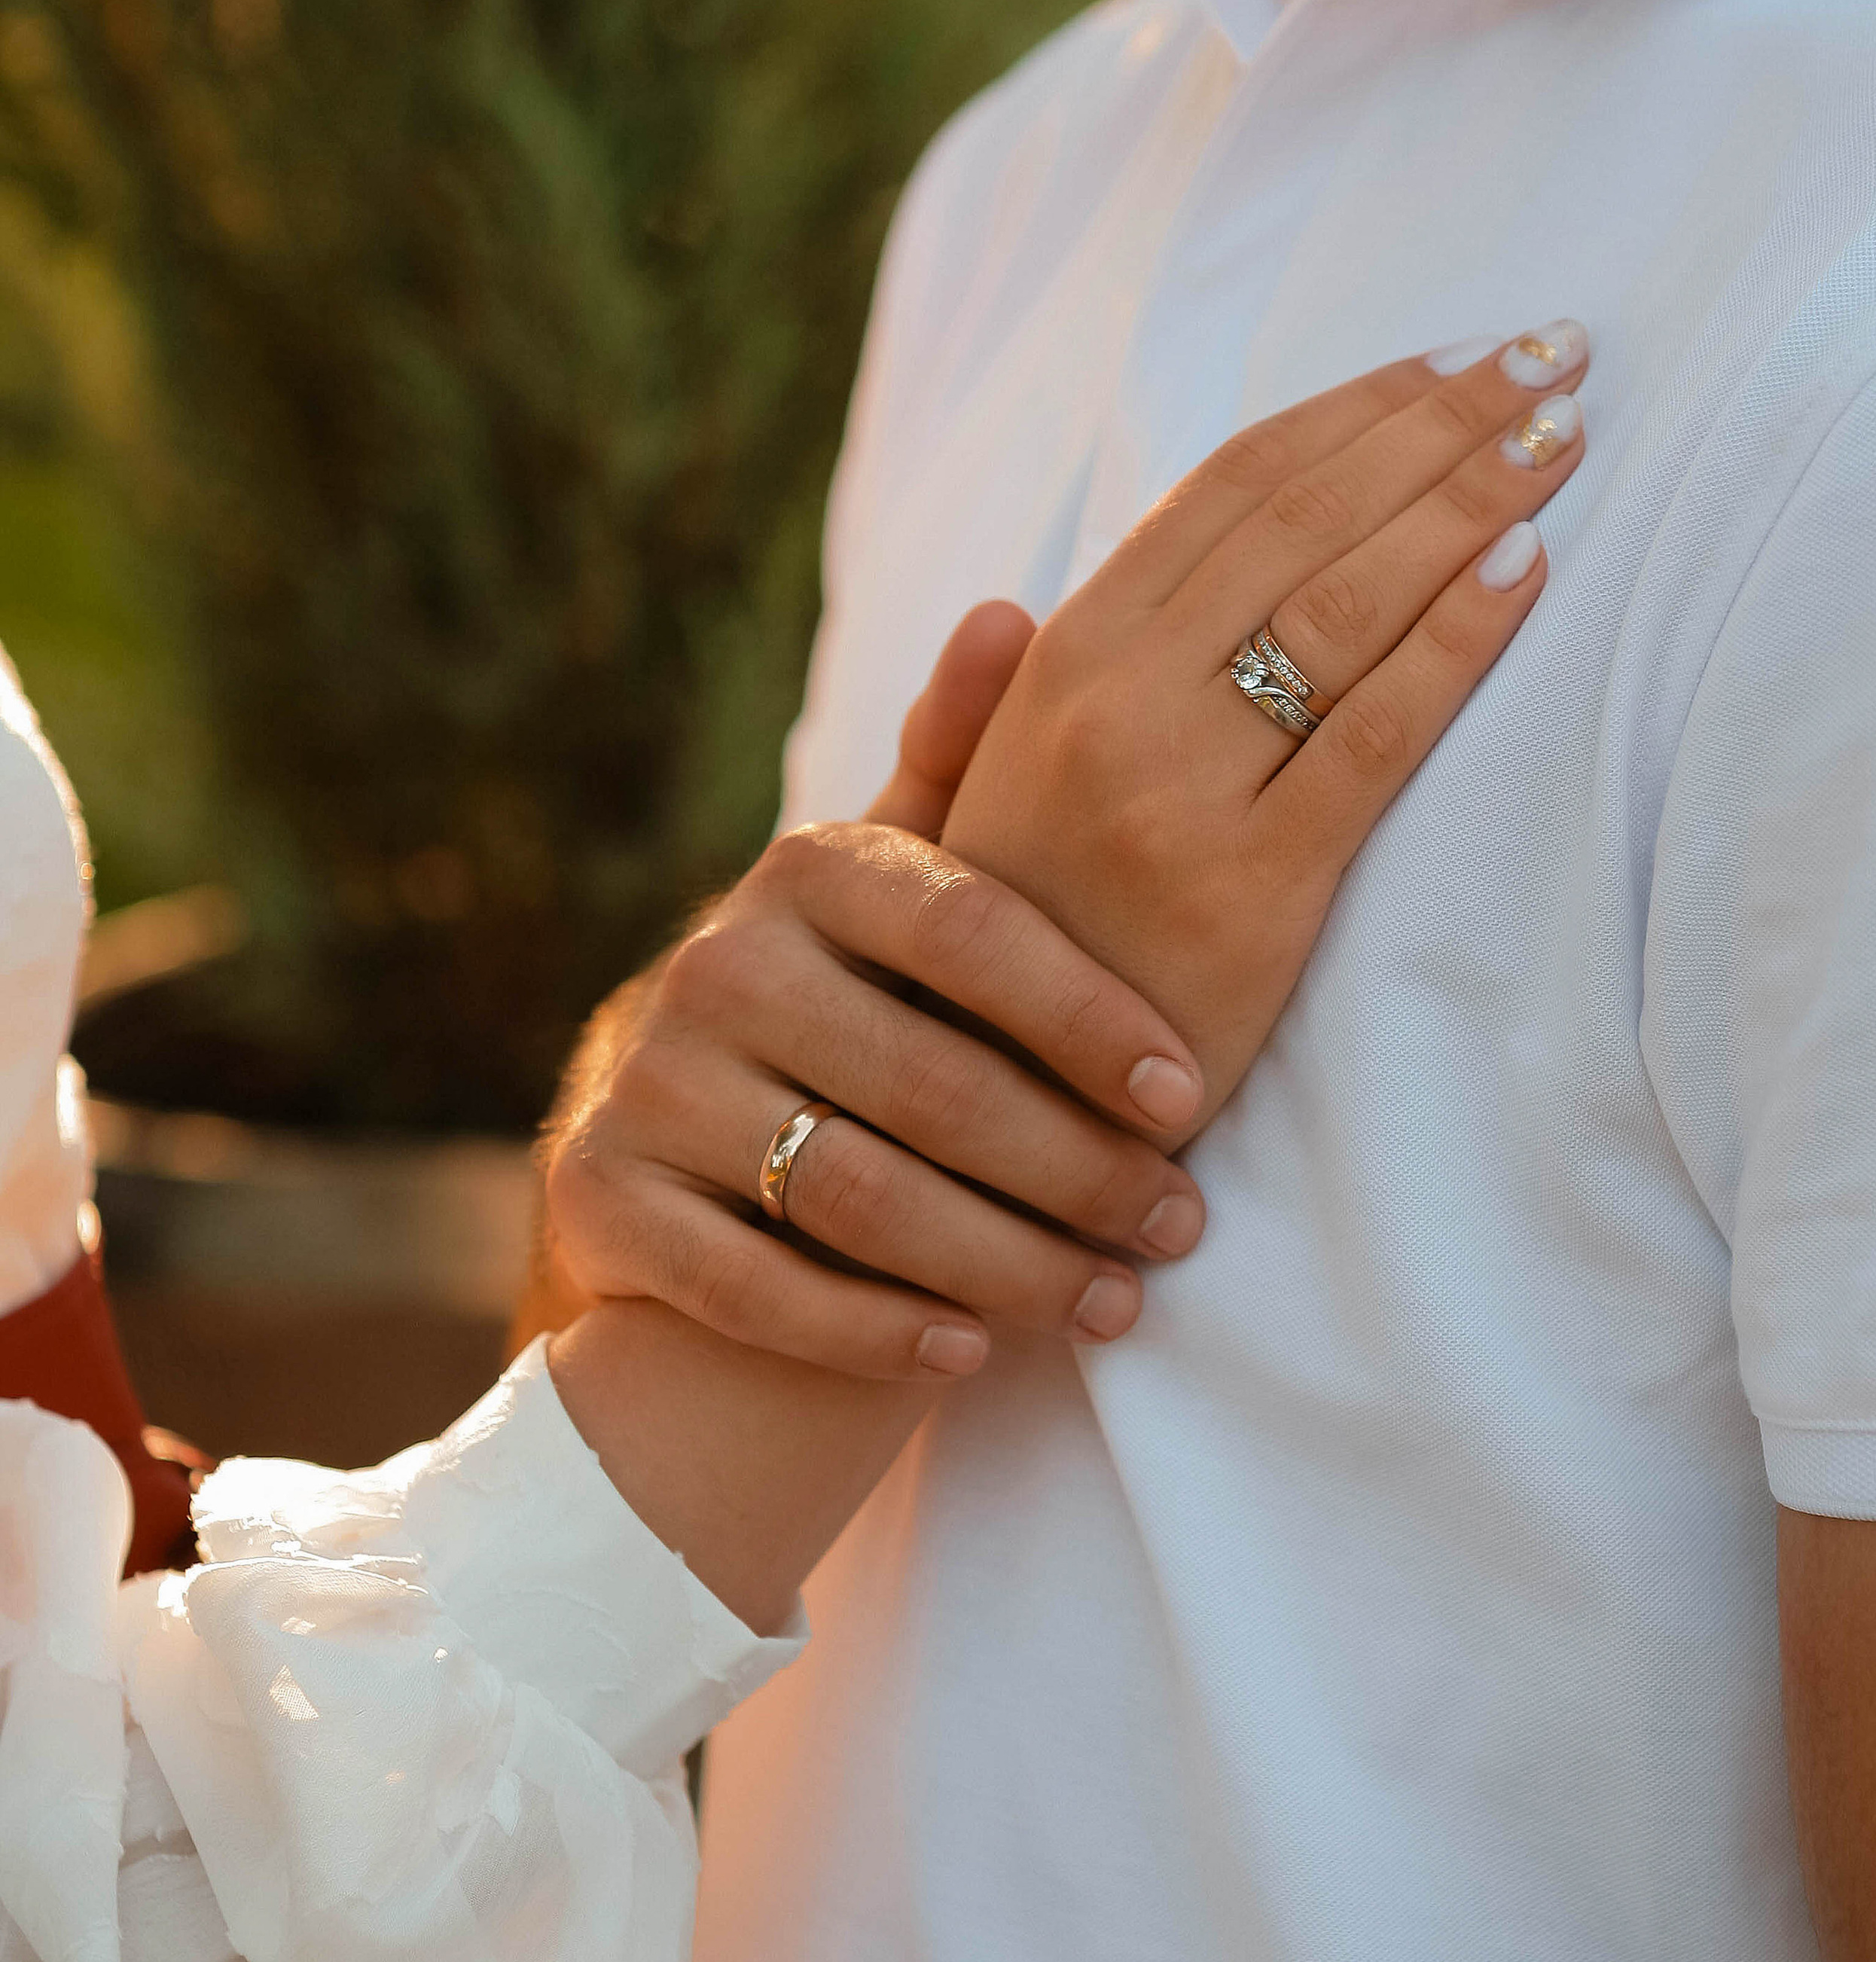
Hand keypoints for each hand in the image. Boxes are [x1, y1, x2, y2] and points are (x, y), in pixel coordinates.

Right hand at [542, 601, 1210, 1384]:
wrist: (672, 1144)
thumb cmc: (848, 1009)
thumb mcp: (892, 887)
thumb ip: (960, 774)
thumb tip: (1013, 608)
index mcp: (808, 872)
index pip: (971, 931)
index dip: (1087, 1017)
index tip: (1187, 1095)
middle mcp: (716, 965)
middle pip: (930, 1086)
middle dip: (1075, 1171)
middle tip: (1179, 1228)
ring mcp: (649, 1085)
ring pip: (858, 1197)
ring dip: (1003, 1265)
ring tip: (1113, 1306)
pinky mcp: (602, 1202)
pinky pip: (759, 1286)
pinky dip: (875, 1332)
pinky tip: (971, 1353)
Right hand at [940, 327, 1588, 1127]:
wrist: (991, 1116)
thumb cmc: (1000, 954)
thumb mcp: (963, 809)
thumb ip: (987, 703)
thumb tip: (1005, 600)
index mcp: (1055, 665)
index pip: (1224, 491)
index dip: (1348, 410)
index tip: (1453, 360)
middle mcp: (1110, 704)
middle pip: (1301, 521)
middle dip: (1439, 423)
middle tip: (1554, 357)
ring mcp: (1180, 795)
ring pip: (1344, 604)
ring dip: (1467, 497)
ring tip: (1565, 435)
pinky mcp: (1253, 891)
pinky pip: (1374, 736)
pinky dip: (1455, 639)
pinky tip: (1528, 567)